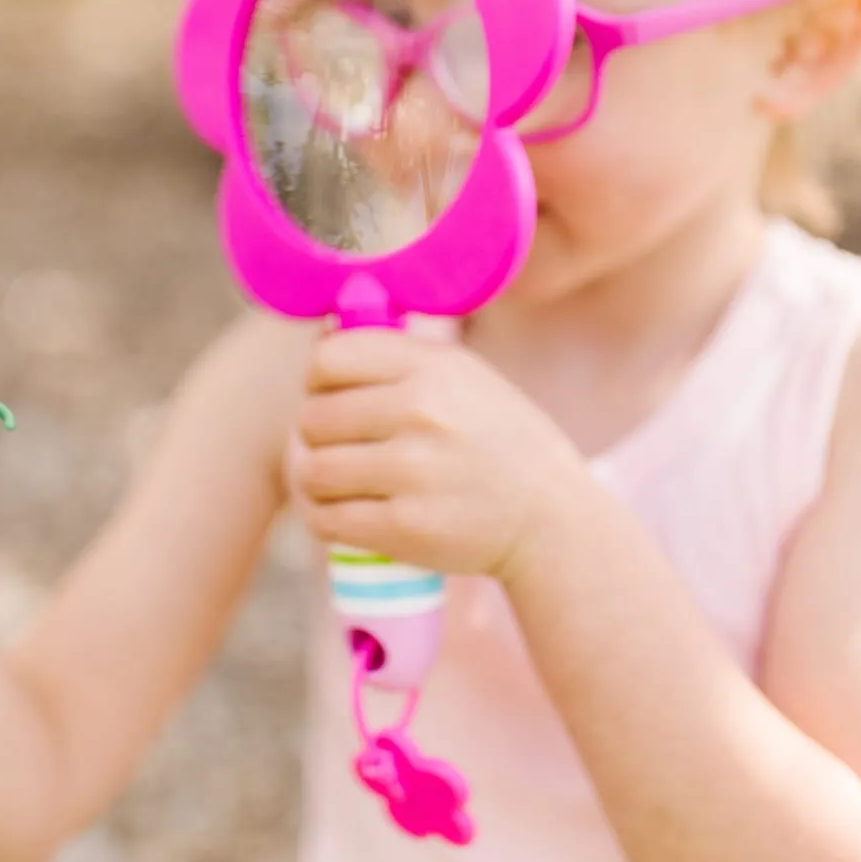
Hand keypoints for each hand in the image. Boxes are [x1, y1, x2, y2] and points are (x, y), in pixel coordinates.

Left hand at [289, 328, 588, 580]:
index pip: (327, 359)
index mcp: (433, 366)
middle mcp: (421, 412)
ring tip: (335, 478)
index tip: (333, 394)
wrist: (550, 517)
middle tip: (339, 443)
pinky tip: (339, 509)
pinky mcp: (404, 528)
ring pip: (311, 470)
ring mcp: (412, 472)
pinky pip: (324, 518)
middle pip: (312, 417)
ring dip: (313, 477)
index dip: (318, 379)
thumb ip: (395, 354)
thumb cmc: (495, 439)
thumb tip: (323, 333)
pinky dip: (321, 515)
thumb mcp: (462, 375)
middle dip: (315, 433)